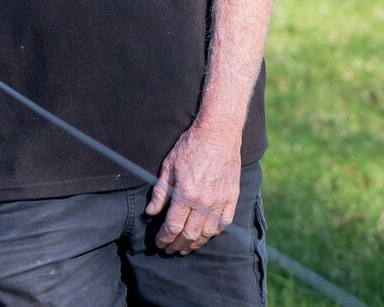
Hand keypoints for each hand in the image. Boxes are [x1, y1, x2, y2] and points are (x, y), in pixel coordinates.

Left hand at [143, 125, 240, 254]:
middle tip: (169, 249)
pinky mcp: (232, 197)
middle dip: (177, 245)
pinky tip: (206, 235)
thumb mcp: (169, 166)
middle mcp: (204, 202)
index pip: (173, 226)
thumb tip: (151, 212)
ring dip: (195, 243)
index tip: (159, 242)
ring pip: (208, 233)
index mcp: (186, 194)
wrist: (218, 133)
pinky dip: (214, 233)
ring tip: (186, 246)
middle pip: (190, 234)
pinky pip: (224, 223)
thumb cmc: (191, 146)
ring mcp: (220, 201)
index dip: (164, 238)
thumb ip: (160, 192)